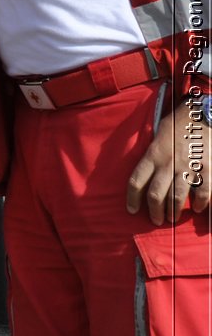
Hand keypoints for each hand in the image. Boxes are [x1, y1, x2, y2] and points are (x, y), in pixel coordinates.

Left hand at [127, 101, 211, 223]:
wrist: (199, 115)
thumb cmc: (175, 127)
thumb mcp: (155, 140)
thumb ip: (150, 158)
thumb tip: (143, 177)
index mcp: (152, 155)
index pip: (135, 181)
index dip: (132, 199)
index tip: (131, 211)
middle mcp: (167, 163)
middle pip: (155, 194)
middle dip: (154, 211)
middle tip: (156, 221)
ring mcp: (187, 166)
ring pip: (176, 196)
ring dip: (173, 211)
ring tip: (172, 219)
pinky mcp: (207, 168)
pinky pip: (203, 191)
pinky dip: (200, 203)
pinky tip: (197, 209)